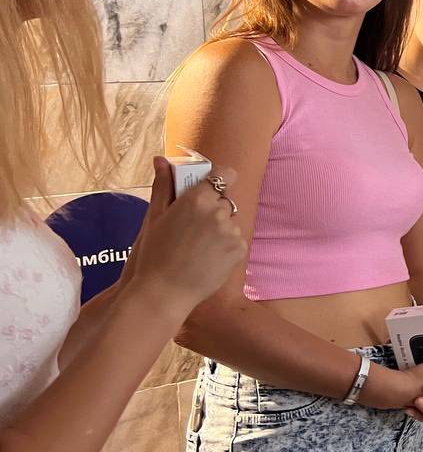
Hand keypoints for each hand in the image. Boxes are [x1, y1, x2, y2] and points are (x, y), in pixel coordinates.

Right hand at [122, 158, 245, 311]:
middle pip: (225, 201)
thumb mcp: (155, 217)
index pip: (225, 174)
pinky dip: (225, 247)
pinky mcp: (239, 250)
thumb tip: (162, 159)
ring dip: (219, 230)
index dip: (219, 180)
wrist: (164, 293)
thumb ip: (163, 185)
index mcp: (197, 199)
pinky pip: (236, 241)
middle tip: (192, 229)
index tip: (212, 187)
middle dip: (213, 210)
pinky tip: (206, 259)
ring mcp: (231, 232)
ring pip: (230, 222)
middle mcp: (218, 212)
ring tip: (196, 248)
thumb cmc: (154, 254)